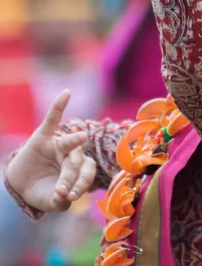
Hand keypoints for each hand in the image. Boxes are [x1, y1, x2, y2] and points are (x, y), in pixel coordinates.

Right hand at [6, 90, 95, 212]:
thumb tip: (63, 197)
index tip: (69, 196)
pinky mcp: (43, 136)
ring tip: (81, 137)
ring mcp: (59, 144)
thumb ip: (60, 201)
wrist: (22, 185)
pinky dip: (59, 105)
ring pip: (68, 144)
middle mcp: (72, 154)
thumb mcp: (52, 201)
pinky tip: (66, 93)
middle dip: (70, 177)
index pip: (87, 173)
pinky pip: (52, 118)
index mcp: (80, 169)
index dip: (81, 185)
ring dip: (73, 143)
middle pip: (77, 162)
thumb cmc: (43, 192)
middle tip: (61, 192)